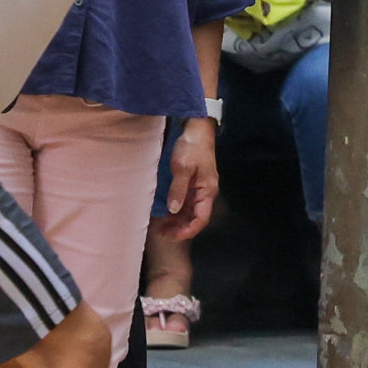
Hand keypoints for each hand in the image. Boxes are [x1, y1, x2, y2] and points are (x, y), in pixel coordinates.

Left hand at [152, 118, 219, 245]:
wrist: (197, 131)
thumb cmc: (192, 148)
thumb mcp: (183, 168)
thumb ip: (178, 190)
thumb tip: (173, 210)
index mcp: (207, 191)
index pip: (201, 218)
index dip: (188, 230)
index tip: (173, 236)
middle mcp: (205, 194)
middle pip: (195, 218)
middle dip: (180, 229)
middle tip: (161, 234)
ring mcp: (198, 190)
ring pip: (189, 213)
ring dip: (177, 222)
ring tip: (160, 228)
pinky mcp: (192, 185)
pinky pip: (185, 204)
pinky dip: (175, 212)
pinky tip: (164, 216)